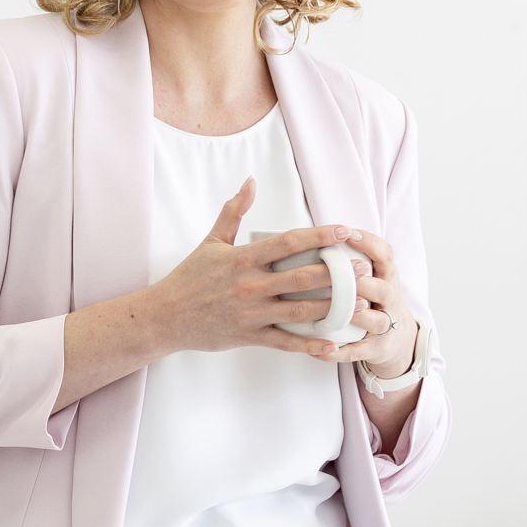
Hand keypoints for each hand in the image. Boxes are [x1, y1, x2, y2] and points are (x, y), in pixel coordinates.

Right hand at [142, 179, 379, 357]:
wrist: (165, 316)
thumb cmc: (189, 278)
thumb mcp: (211, 242)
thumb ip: (233, 211)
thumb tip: (250, 182)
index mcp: (243, 259)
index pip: (289, 243)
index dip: (320, 236)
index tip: (344, 231)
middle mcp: (250, 286)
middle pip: (302, 277)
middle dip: (336, 273)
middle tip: (362, 267)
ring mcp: (251, 313)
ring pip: (300, 310)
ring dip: (333, 306)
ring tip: (359, 302)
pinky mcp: (249, 337)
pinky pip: (285, 342)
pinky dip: (310, 344)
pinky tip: (333, 342)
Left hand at [307, 226, 416, 375]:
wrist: (399, 341)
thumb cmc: (375, 303)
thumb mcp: (374, 279)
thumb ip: (353, 262)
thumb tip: (314, 235)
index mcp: (387, 278)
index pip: (385, 255)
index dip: (369, 243)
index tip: (348, 233)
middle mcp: (390, 301)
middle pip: (383, 289)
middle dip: (364, 283)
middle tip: (345, 275)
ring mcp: (385, 326)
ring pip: (376, 321)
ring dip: (358, 316)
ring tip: (339, 312)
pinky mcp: (376, 349)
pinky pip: (359, 352)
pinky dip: (340, 352)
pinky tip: (321, 350)